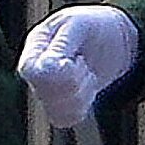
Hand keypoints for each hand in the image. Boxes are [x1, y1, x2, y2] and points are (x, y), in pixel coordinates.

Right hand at [17, 5, 137, 129]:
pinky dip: (81, 107)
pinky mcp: (59, 104)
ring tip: (87, 75)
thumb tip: (45, 66)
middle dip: (72, 83)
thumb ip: (61, 45)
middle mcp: (36, 68)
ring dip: (79, 95)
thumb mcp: (80, 25)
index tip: (74, 63)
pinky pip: (63, 119)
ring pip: (53, 109)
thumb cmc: (95, 26)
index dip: (52, 73)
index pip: (29, 69)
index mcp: (36, 44)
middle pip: (41, 92)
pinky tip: (87, 89)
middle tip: (84, 65)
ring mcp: (45, 88)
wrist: (115, 39)